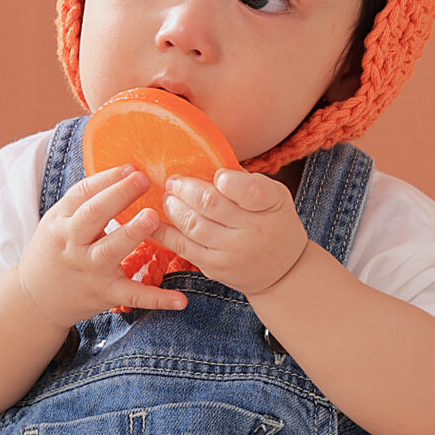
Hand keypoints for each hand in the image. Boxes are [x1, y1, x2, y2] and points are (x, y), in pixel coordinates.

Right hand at [12, 165, 190, 331]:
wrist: (35, 300)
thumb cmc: (54, 253)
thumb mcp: (57, 224)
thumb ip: (84, 203)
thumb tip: (123, 173)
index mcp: (62, 222)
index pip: (82, 194)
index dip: (106, 179)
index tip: (130, 167)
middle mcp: (73, 244)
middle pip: (93, 215)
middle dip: (118, 196)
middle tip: (143, 179)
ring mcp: (90, 270)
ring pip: (110, 250)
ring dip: (131, 233)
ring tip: (152, 217)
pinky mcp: (105, 294)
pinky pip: (133, 296)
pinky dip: (157, 298)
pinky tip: (180, 300)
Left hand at [145, 169, 310, 297]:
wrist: (281, 271)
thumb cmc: (274, 224)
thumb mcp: (276, 197)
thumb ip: (247, 181)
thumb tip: (209, 163)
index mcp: (271, 206)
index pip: (249, 190)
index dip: (227, 180)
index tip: (217, 177)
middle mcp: (252, 231)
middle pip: (210, 204)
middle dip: (185, 188)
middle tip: (174, 181)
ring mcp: (231, 253)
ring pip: (193, 224)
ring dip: (173, 207)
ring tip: (168, 197)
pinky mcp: (213, 267)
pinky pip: (182, 247)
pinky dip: (163, 231)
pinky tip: (152, 219)